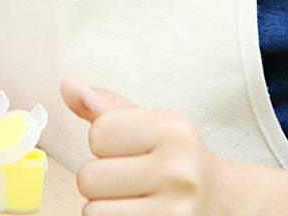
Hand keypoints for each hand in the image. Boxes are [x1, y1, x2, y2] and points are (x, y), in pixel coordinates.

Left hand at [66, 77, 236, 215]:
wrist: (219, 199)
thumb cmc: (175, 157)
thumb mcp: (147, 123)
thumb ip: (103, 107)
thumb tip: (68, 84)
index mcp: (172, 130)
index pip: (97, 135)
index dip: (103, 143)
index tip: (127, 148)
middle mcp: (177, 170)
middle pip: (89, 177)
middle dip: (100, 178)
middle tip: (127, 178)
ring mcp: (174, 211)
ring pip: (93, 210)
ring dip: (104, 205)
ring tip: (131, 198)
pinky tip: (136, 210)